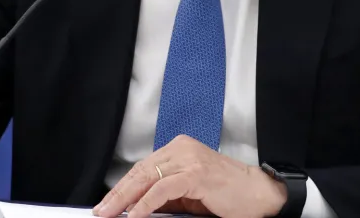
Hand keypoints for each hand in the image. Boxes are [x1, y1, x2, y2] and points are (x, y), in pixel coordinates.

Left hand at [93, 135, 286, 217]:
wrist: (259, 195)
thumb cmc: (227, 196)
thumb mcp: (188, 195)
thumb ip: (165, 197)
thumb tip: (135, 207)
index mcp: (179, 149)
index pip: (142, 168)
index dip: (122, 187)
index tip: (107, 204)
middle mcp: (181, 148)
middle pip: (140, 171)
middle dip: (117, 193)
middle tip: (100, 211)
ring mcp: (189, 159)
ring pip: (147, 178)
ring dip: (125, 199)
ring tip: (110, 214)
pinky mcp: (196, 173)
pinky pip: (163, 189)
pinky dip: (146, 204)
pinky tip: (134, 215)